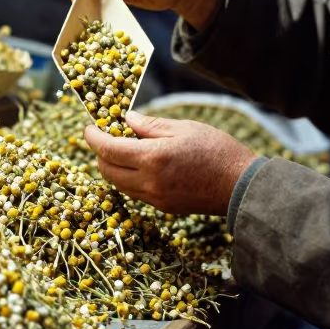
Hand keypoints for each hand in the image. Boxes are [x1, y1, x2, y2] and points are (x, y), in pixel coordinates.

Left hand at [84, 111, 256, 215]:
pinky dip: (129, 179)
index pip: (109, 150)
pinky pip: (135, 193)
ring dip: (113, 168)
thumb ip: (150, 126)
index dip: (93, 138)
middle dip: (100, 154)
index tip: (88, 129)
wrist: (241, 185)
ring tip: (122, 150)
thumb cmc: (216, 150)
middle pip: (108, 171)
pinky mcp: (163, 207)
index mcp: (152, 158)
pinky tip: (140, 165)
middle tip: (103, 138)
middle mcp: (149, 182)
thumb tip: (126, 120)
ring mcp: (156, 198)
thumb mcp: (183, 128)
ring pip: (119, 184)